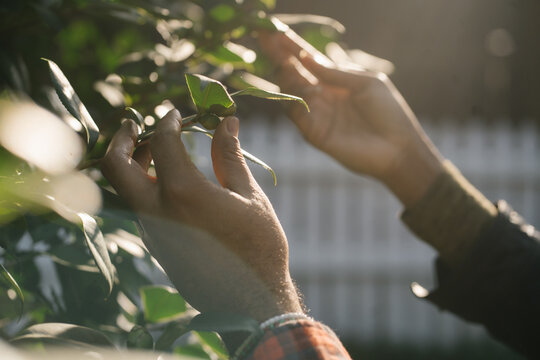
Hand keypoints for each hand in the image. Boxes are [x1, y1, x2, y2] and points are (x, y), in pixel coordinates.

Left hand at [101, 111, 301, 321]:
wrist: (251, 300)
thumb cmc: (259, 245)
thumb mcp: (249, 195)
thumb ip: (230, 156)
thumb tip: (227, 122)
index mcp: (183, 192)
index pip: (161, 141)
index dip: (167, 121)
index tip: (176, 113)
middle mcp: (157, 211)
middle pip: (116, 167)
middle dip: (122, 139)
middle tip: (134, 123)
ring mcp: (152, 232)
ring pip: (125, 189)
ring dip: (132, 163)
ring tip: (152, 148)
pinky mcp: (156, 246)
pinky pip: (140, 209)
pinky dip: (144, 186)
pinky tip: (167, 181)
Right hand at [259, 31, 444, 205]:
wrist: (398, 148)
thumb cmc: (388, 112)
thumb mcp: (365, 83)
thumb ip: (335, 72)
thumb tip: (305, 57)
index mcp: (333, 80)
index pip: (305, 59)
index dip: (289, 45)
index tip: (271, 29)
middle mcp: (320, 95)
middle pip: (292, 72)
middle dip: (277, 55)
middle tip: (262, 37)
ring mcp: (315, 114)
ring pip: (290, 91)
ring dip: (286, 75)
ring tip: (285, 61)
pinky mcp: (314, 133)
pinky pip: (297, 114)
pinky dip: (294, 100)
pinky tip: (300, 87)